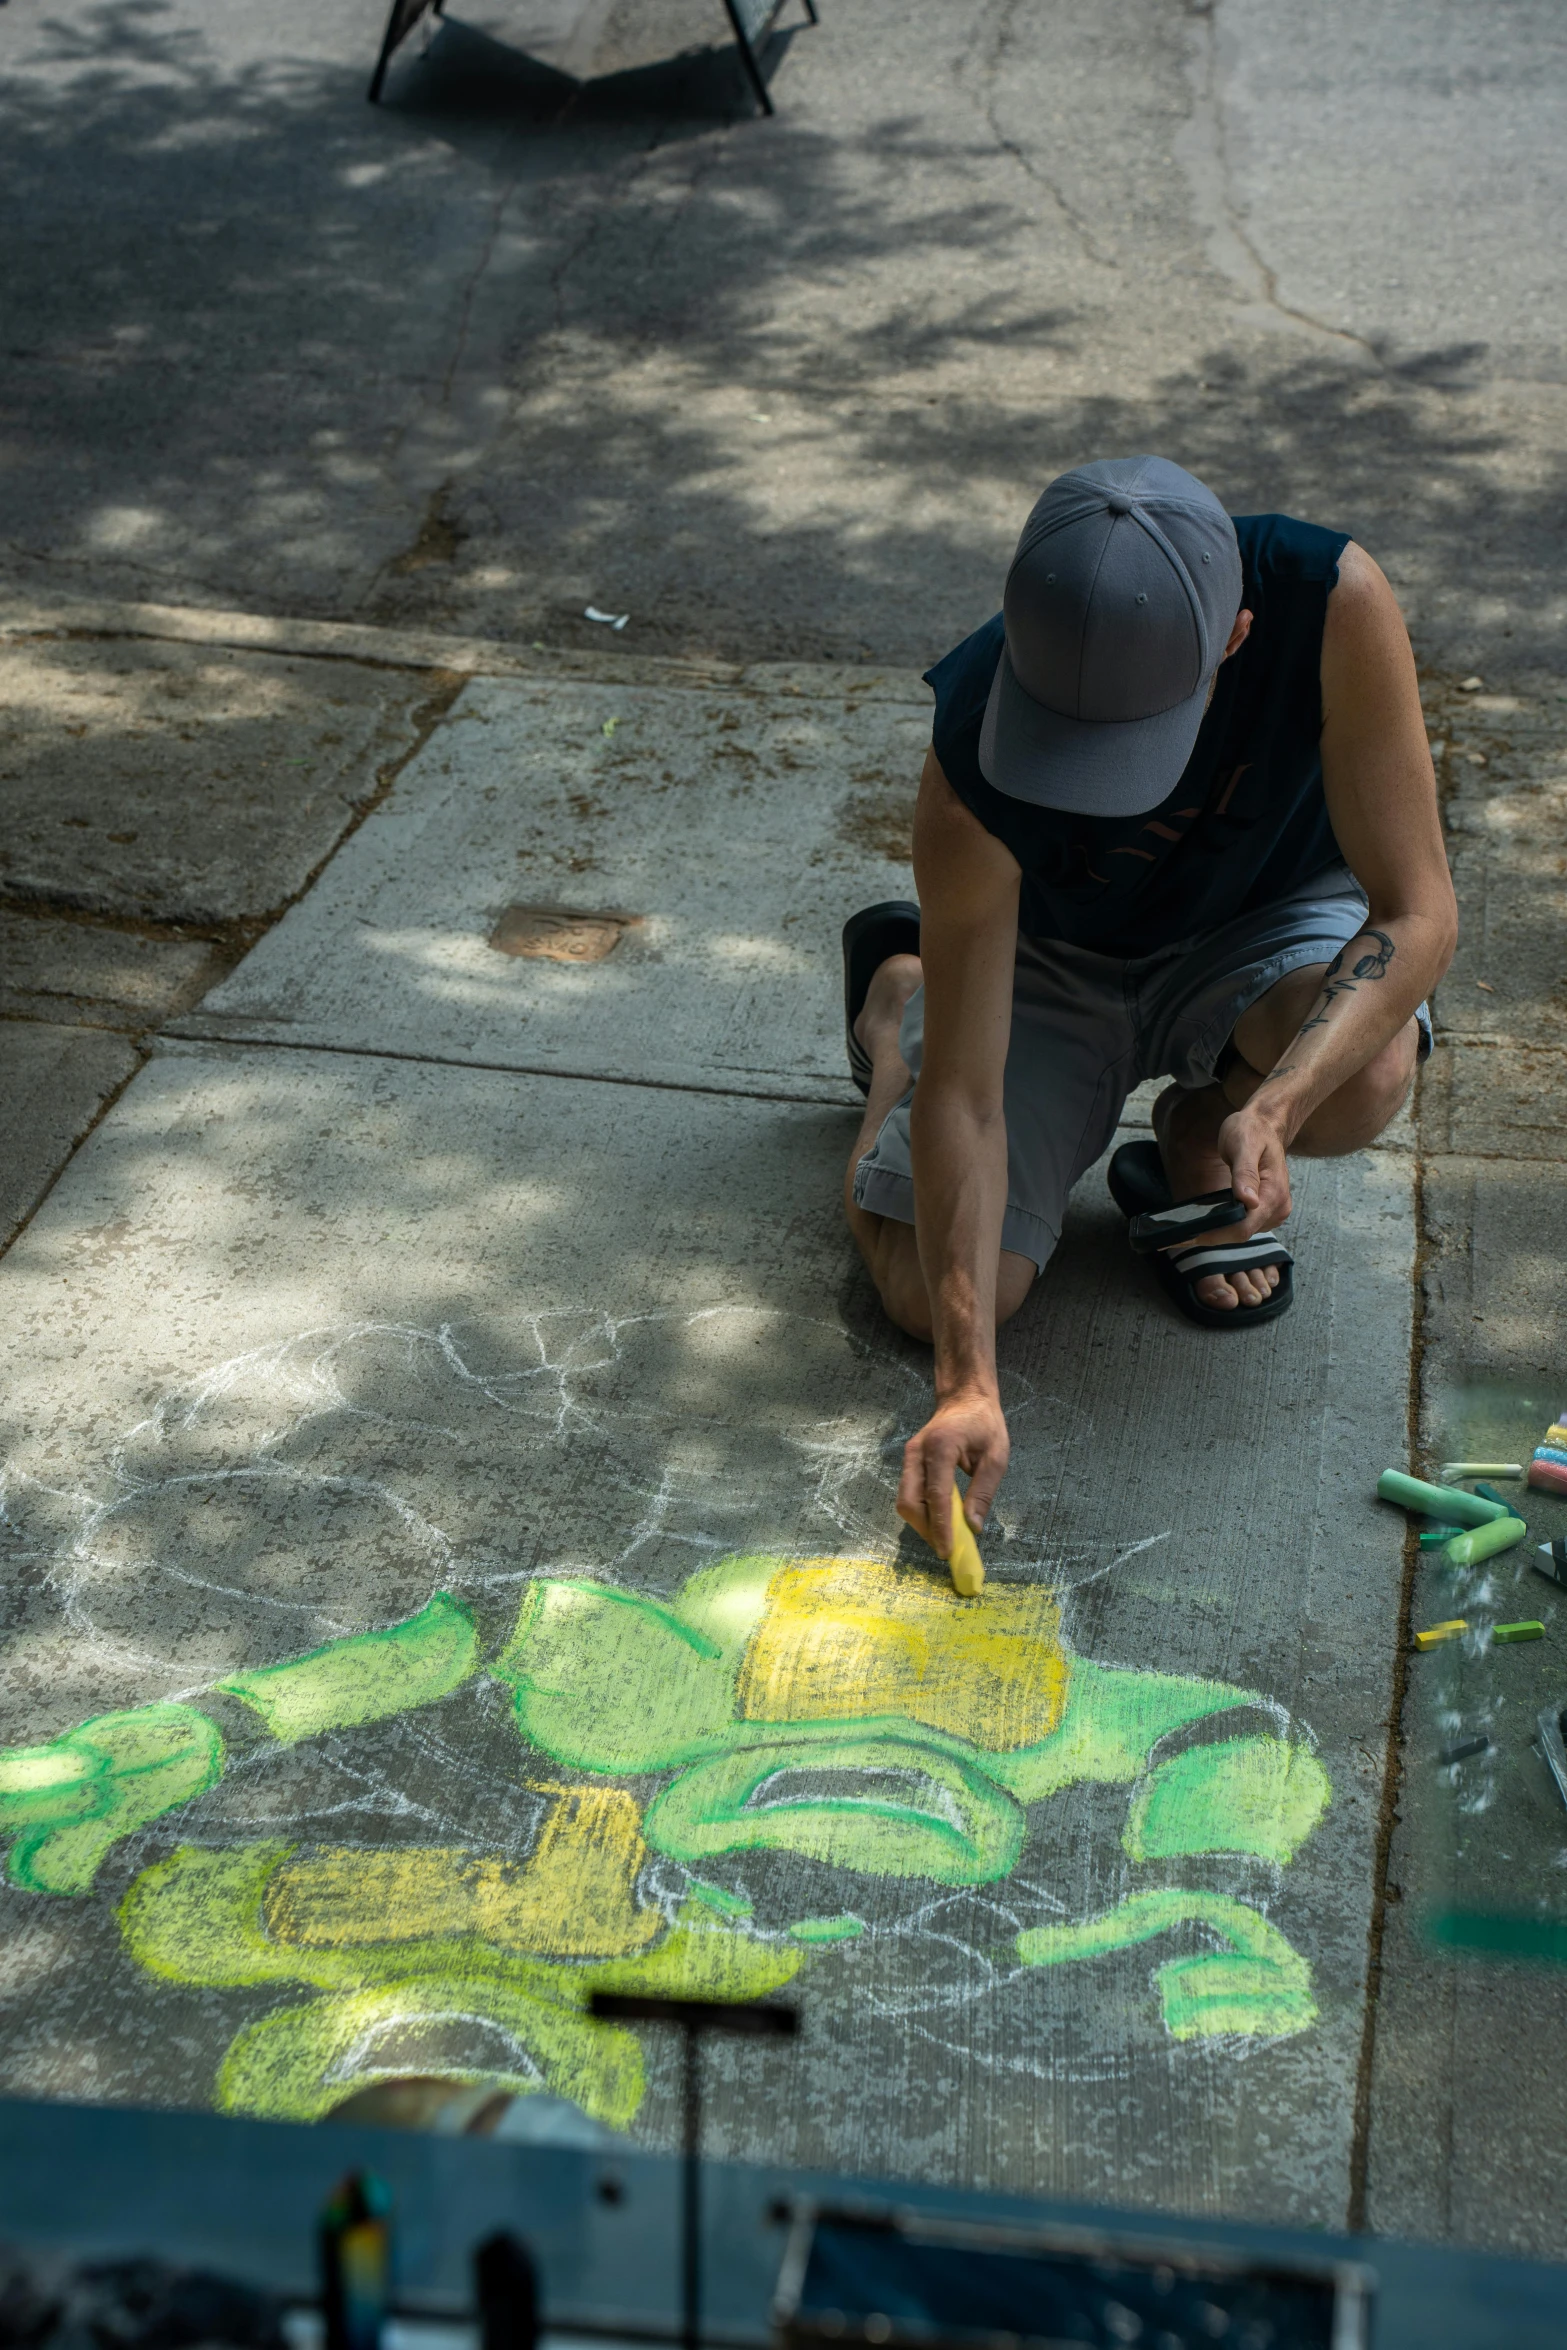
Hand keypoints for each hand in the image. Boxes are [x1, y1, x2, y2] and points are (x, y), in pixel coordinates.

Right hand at [896, 1386, 1008, 1556]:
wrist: (964, 1397)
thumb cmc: (984, 1424)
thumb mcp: (996, 1456)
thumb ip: (983, 1492)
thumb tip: (972, 1527)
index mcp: (941, 1447)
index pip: (936, 1495)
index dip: (940, 1526)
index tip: (948, 1551)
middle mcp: (917, 1452)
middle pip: (910, 1501)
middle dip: (927, 1529)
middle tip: (948, 1546)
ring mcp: (909, 1456)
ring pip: (905, 1500)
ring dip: (923, 1522)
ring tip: (947, 1534)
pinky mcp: (909, 1461)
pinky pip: (909, 1492)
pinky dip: (922, 1510)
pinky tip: (940, 1518)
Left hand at [1170, 1101, 1292, 1251]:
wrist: (1264, 1126)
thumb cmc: (1252, 1131)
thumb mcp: (1244, 1144)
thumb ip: (1246, 1173)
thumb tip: (1248, 1201)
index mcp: (1274, 1194)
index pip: (1243, 1227)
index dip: (1215, 1235)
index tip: (1188, 1237)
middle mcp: (1278, 1208)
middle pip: (1241, 1233)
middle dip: (1210, 1236)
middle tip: (1176, 1238)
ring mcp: (1273, 1212)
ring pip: (1241, 1232)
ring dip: (1216, 1233)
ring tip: (1187, 1231)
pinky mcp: (1265, 1211)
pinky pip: (1243, 1224)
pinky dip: (1224, 1225)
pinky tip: (1205, 1223)